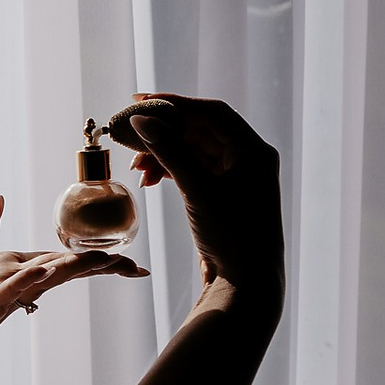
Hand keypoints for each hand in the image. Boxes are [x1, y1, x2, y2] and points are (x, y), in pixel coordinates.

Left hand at [0, 195, 147, 384]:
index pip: (58, 263)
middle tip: (134, 266)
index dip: (92, 260)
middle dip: (96, 266)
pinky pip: (3, 295)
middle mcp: (12, 289)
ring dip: (69, 269)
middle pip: (59, 271)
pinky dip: (22, 284)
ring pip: (40, 281)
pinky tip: (40, 273)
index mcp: (13, 277)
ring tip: (102, 261)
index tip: (127, 260)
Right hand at [125, 93, 282, 291]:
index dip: (175, 103)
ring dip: (163, 153)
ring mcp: (235, 178)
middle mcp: (248, 159)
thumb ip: (168, 150)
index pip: (211, 112)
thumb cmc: (232, 235)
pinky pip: (191, 170)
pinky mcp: (221, 195)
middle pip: (199, 130)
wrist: (246, 283)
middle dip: (164, 132)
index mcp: (253, 151)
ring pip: (192, 151)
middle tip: (130, 134)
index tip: (139, 101)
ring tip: (137, 167)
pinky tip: (149, 179)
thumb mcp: (197, 189)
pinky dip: (169, 170)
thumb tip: (141, 119)